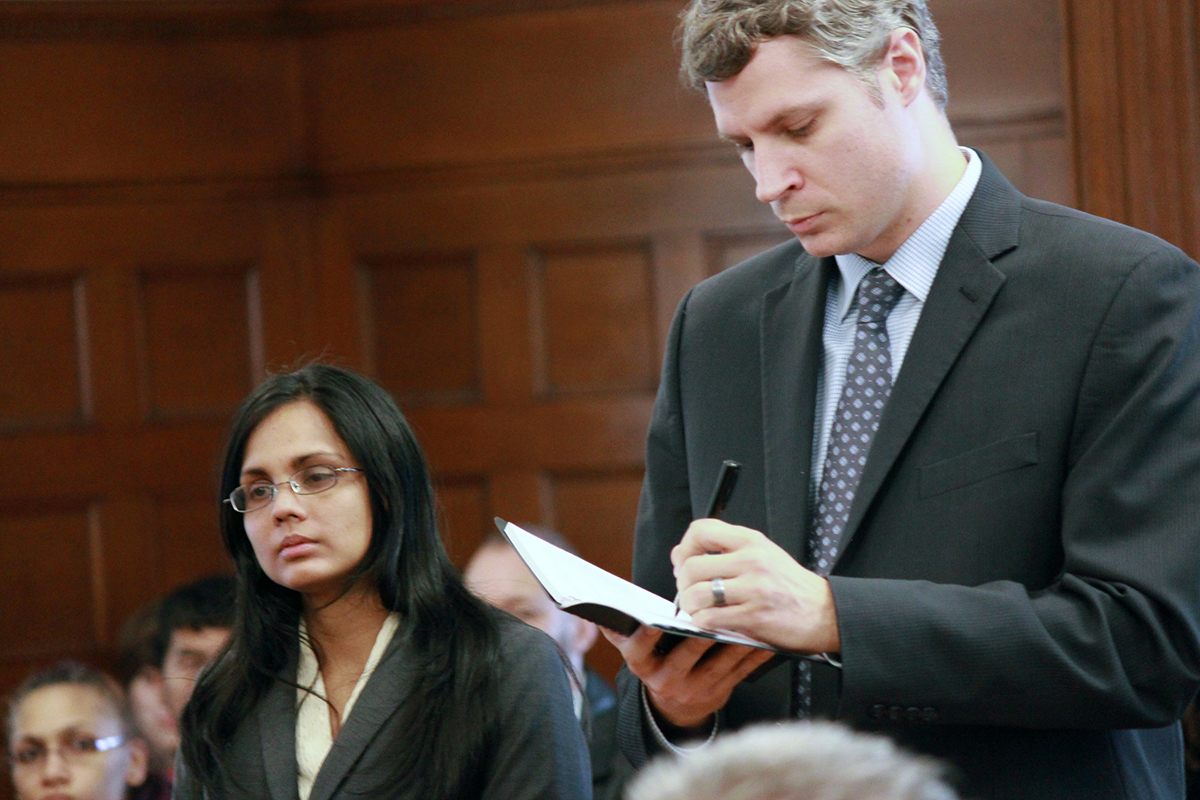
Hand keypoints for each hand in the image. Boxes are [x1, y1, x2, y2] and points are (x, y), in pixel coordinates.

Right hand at [602, 624, 773, 729]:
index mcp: (642, 665)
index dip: (648, 635)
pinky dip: (753, 655)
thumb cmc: (656, 663)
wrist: (676, 708)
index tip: (654, 618)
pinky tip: (765, 638)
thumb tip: (595, 612)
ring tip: (748, 616)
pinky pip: (740, 672)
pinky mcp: (720, 693)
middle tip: (716, 608)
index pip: (640, 649)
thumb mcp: (634, 651)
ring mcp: (695, 689)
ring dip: (735, 640)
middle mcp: (667, 680)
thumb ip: (619, 631)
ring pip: (719, 662)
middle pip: (687, 653)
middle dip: (702, 631)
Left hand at [672, 519, 839, 653]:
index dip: (684, 548)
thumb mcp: (763, 554)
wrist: (826, 613)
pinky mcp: (754, 616)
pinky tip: (711, 621)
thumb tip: (682, 554)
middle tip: (689, 591)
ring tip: (699, 608)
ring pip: (696, 594)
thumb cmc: (791, 586)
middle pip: (692, 566)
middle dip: (683, 583)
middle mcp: (751, 560)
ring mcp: (753, 588)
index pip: (701, 530)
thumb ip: (726, 550)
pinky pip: (710, 618)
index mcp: (751, 541)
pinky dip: (703, 622)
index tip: (684, 562)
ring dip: (690, 606)